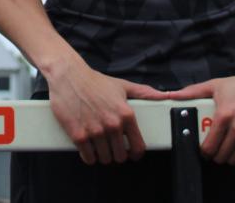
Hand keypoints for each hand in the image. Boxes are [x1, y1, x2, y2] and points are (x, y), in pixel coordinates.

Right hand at [46, 55, 168, 164]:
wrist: (68, 75)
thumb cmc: (94, 81)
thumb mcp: (123, 86)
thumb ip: (145, 93)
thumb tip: (166, 96)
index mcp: (126, 115)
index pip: (138, 147)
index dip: (135, 154)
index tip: (131, 154)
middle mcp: (112, 125)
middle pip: (120, 156)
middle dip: (116, 154)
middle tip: (110, 147)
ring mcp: (95, 131)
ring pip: (104, 158)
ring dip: (102, 155)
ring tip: (99, 146)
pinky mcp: (78, 135)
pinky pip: (88, 157)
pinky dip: (88, 156)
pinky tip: (87, 148)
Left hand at [165, 61, 234, 164]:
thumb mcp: (214, 85)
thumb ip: (192, 92)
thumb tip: (172, 95)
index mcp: (224, 115)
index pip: (209, 146)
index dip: (204, 151)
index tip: (203, 150)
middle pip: (222, 155)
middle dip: (216, 155)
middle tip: (215, 150)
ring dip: (229, 157)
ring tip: (227, 149)